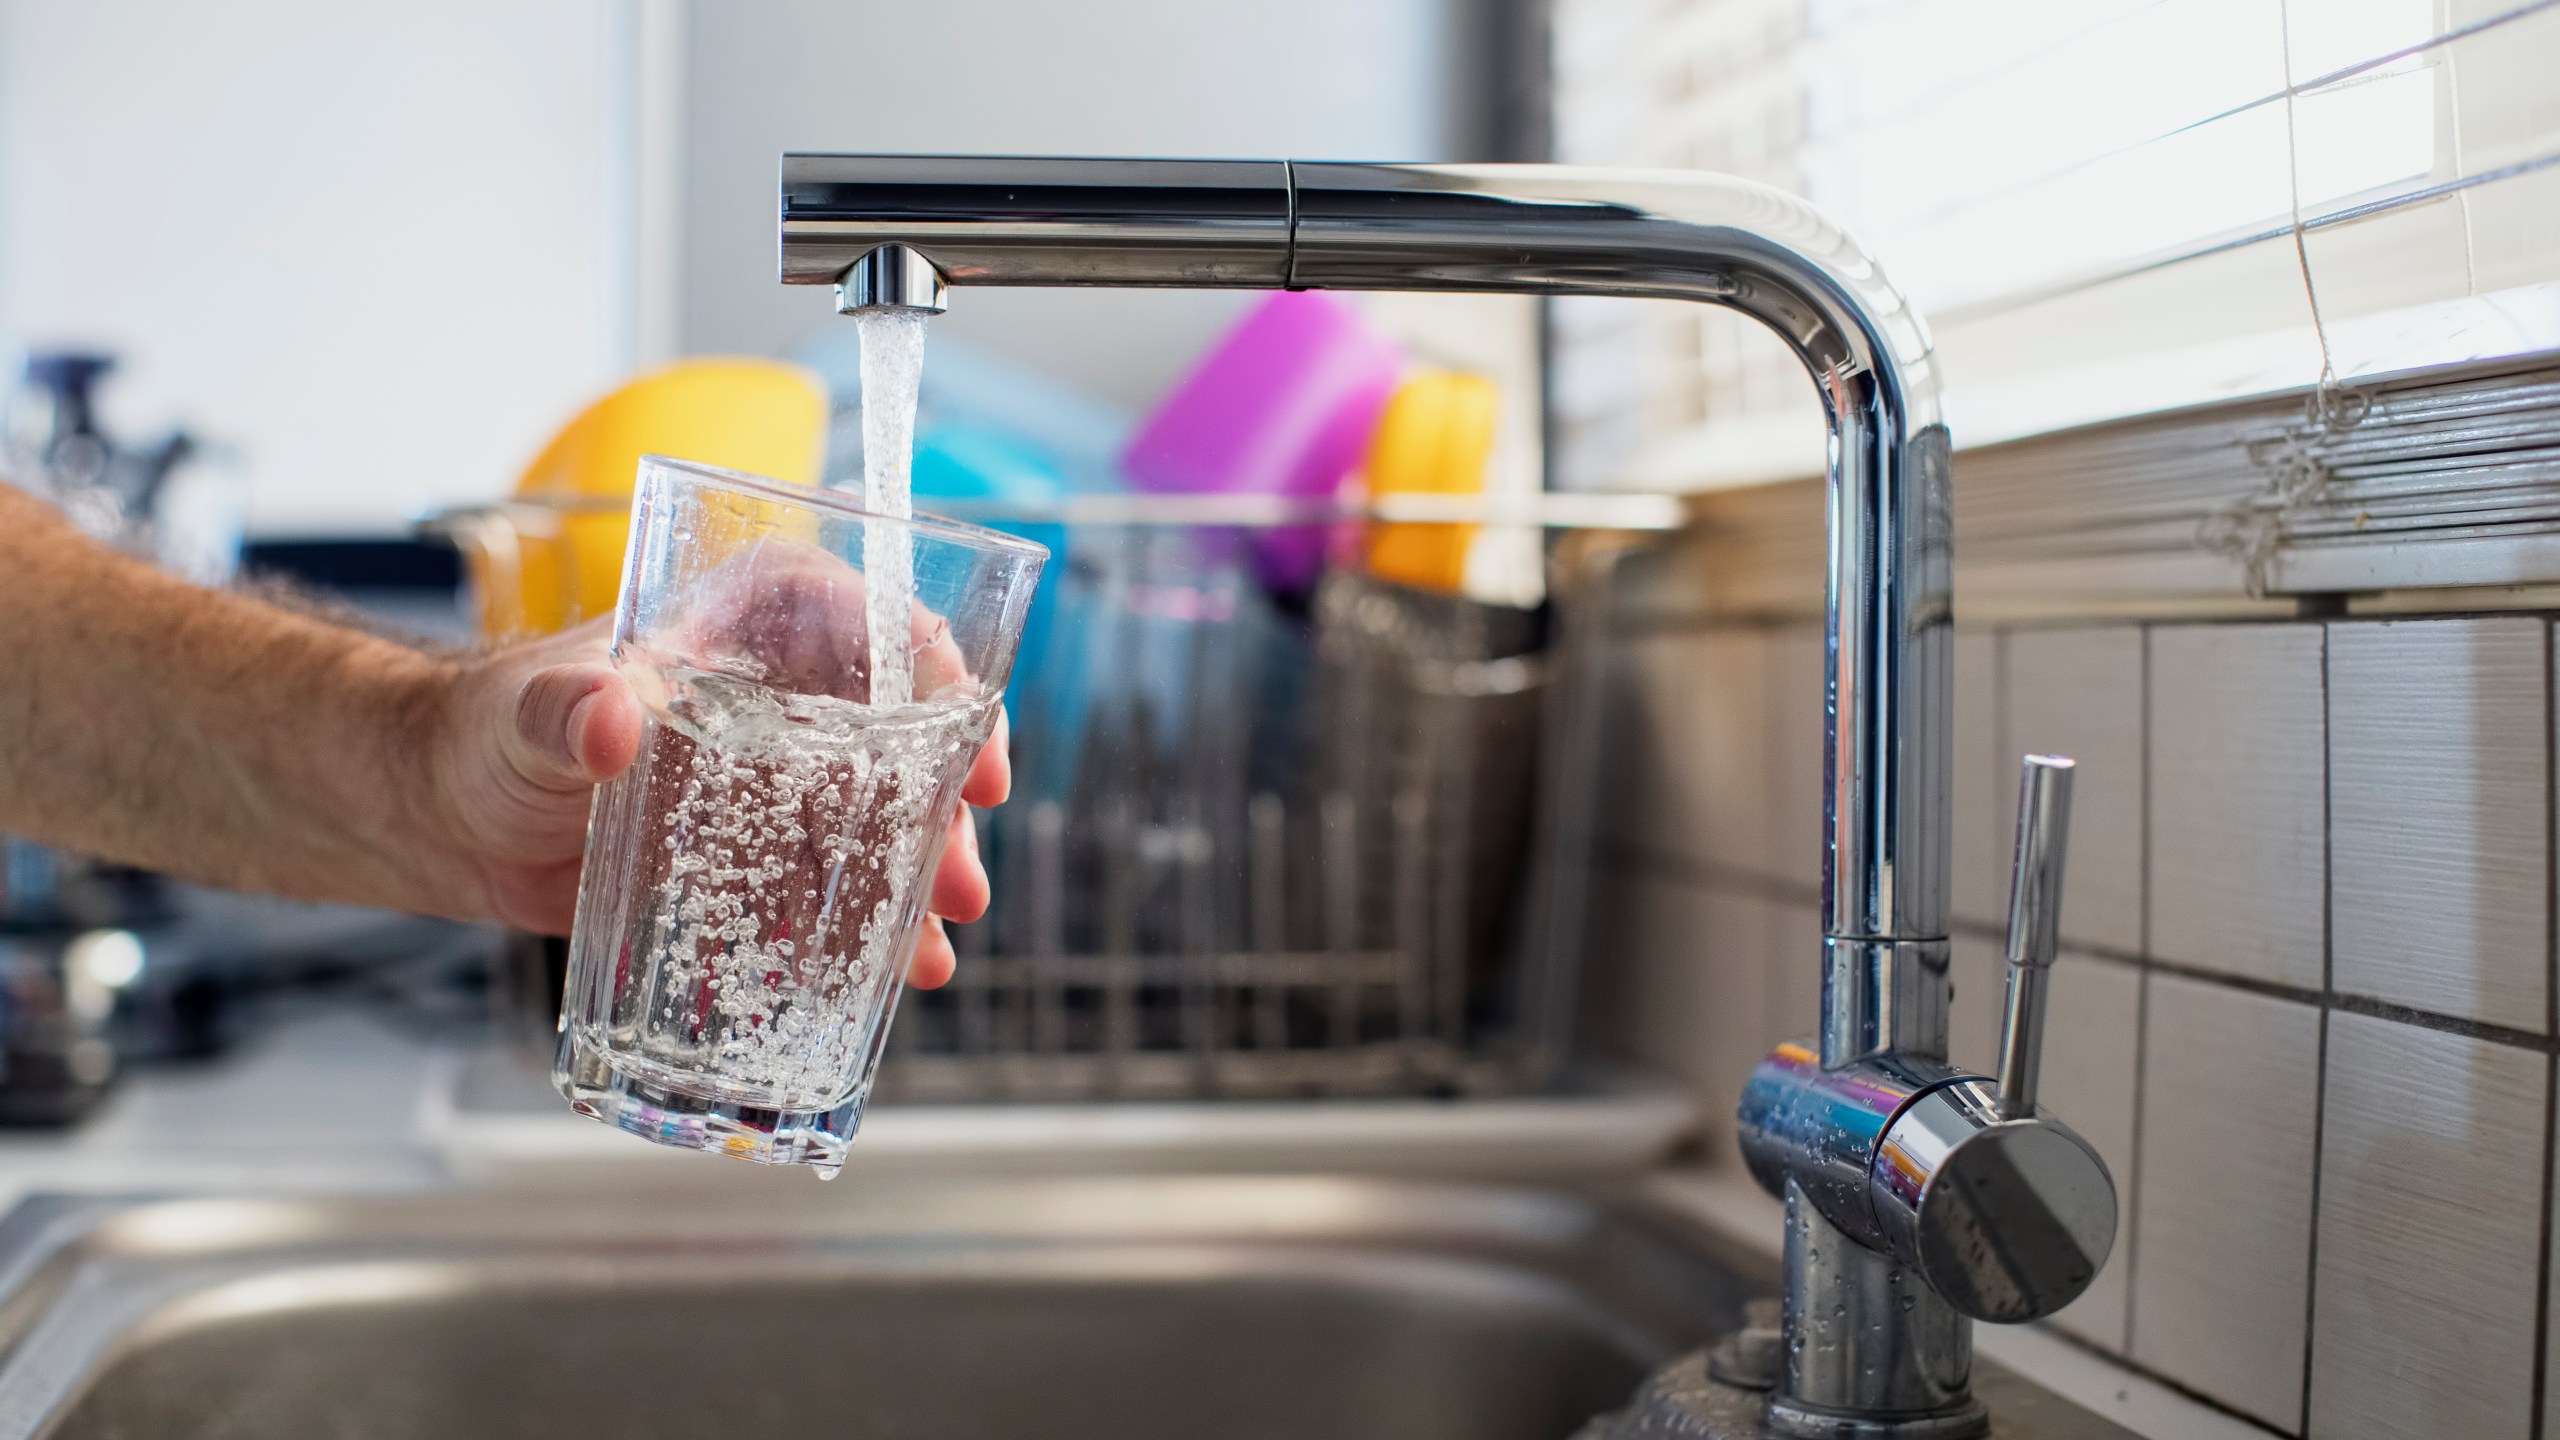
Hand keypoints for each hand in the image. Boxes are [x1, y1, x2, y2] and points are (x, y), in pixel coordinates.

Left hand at [417, 616, 1006, 988]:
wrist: (447, 817)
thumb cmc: (482, 730)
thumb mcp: (523, 714)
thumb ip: (563, 710)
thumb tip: (609, 717)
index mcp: (754, 619)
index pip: (880, 626)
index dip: (942, 687)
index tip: (970, 753)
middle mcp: (788, 690)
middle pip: (906, 738)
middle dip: (945, 818)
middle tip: (962, 890)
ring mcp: (780, 776)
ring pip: (883, 819)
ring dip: (917, 885)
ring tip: (927, 955)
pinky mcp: (758, 851)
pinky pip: (832, 884)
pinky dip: (863, 930)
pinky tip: (883, 976)